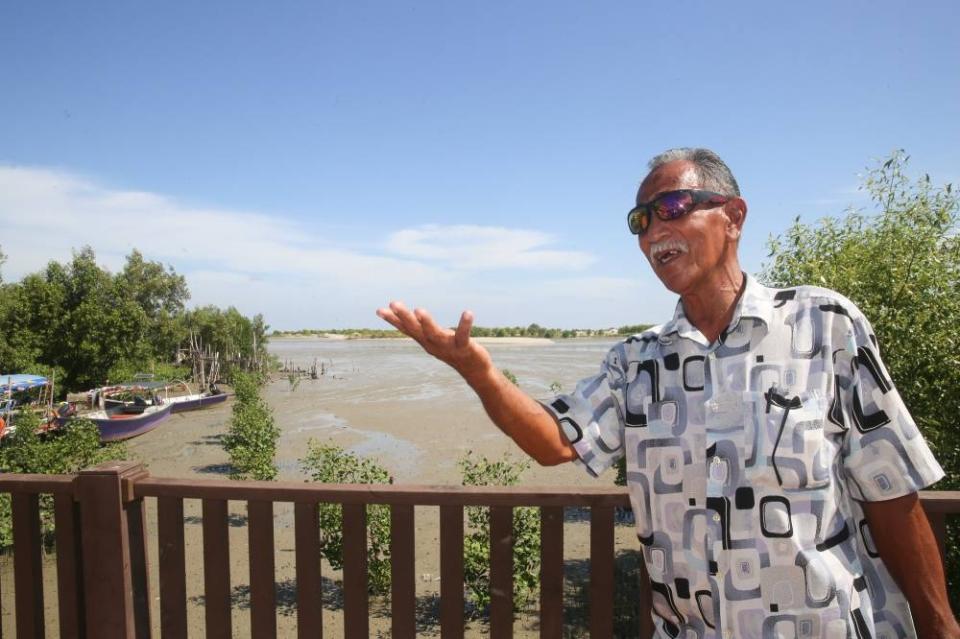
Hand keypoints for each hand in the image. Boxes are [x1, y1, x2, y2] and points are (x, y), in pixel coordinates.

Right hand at [376, 302, 493, 380]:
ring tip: (419, 310)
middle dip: (405, 316)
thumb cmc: (452, 350)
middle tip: (394, 303)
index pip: (407, 329)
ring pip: (434, 333)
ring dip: (426, 322)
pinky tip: (468, 312)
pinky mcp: (464, 347)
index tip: (379, 310)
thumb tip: (412, 314)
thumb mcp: (434, 339)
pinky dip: (465, 324)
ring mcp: (448, 347)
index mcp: (425, 341)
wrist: (474, 371)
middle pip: (416, 329)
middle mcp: (433, 344)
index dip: (393, 320)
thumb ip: (423, 329)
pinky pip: (463, 335)